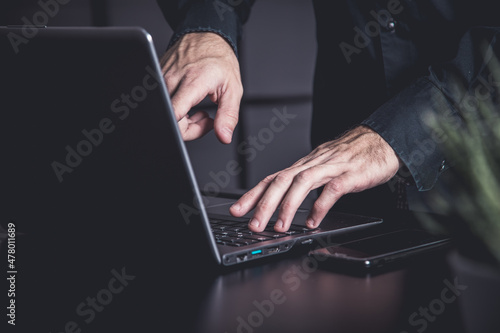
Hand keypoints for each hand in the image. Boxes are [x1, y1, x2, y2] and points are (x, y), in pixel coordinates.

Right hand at [160, 32, 242, 142]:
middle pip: (171, 120)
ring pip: (166, 114)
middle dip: (190, 128)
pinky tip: (188, 102)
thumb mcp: (233, 89)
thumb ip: (228, 116)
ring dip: (184, 119)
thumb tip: (224, 136)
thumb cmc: (219, 59)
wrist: (205, 36)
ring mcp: (162, 79)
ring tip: (198, 108)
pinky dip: (177, 110)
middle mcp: (172, 80)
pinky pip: (163, 104)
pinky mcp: (157, 79)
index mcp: (191, 82)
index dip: (187, 130)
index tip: (204, 125)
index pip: (175, 114)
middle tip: (206, 118)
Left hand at [229, 126, 401, 231]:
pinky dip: (321, 205)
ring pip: (302, 183)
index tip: (237, 210)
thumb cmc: (351, 156)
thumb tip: (286, 203)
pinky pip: (333, 189)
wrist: (382, 139)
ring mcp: (331, 168)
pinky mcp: (351, 174)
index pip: (272, 178)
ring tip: (279, 227)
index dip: (252, 194)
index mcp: (303, 165)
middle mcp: (312, 164)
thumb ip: (305, 185)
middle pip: (281, 180)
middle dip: (263, 203)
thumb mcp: (322, 169)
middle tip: (252, 225)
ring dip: (288, 205)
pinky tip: (314, 221)